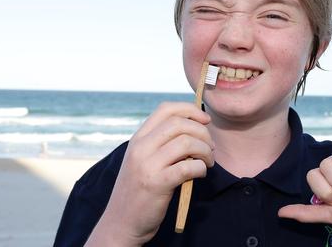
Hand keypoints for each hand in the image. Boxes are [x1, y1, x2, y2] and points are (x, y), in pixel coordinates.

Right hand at [86, 102, 214, 245]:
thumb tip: (196, 128)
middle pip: (180, 123)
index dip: (190, 110)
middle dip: (203, 133)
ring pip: (187, 143)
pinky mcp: (157, 184)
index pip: (166, 109)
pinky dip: (201, 168)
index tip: (205, 120)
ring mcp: (147, 165)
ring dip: (205, 151)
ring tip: (208, 162)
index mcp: (138, 138)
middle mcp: (140, 147)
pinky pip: (189, 167)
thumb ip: (161, 143)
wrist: (121, 222)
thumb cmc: (140, 190)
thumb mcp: (143, 160)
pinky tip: (200, 174)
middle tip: (210, 147)